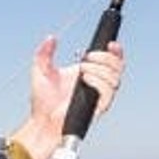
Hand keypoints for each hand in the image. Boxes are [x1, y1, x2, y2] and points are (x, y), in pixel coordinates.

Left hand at [20, 35, 125, 158]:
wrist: (42, 121)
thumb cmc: (43, 101)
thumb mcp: (41, 70)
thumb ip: (44, 53)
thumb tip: (51, 38)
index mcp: (89, 73)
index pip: (111, 60)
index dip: (116, 51)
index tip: (110, 44)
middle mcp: (97, 84)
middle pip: (118, 66)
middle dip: (105, 58)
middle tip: (87, 58)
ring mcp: (99, 96)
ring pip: (115, 78)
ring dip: (99, 69)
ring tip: (82, 71)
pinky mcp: (99, 107)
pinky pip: (108, 92)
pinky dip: (98, 82)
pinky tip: (85, 80)